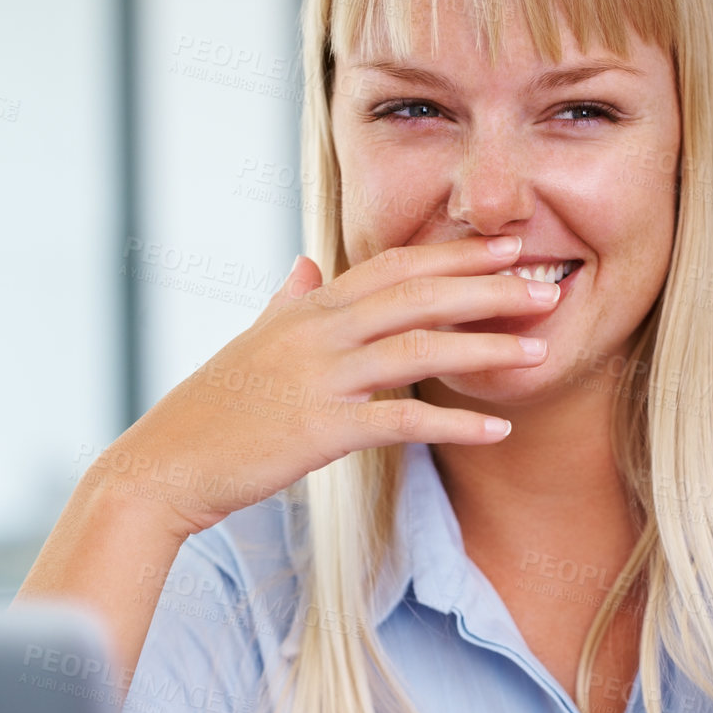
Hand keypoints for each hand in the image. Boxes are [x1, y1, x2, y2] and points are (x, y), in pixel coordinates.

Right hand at [83, 235, 557, 536]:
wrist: (166, 465)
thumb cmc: (211, 410)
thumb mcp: (251, 342)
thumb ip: (286, 301)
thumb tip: (303, 264)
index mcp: (308, 307)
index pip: (394, 266)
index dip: (455, 255)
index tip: (507, 248)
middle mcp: (317, 330)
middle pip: (418, 295)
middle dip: (488, 289)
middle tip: (547, 285)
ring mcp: (319, 377)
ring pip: (418, 348)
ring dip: (485, 348)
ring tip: (540, 351)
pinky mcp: (319, 429)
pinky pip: (401, 420)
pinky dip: (454, 423)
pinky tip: (498, 430)